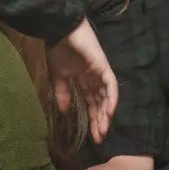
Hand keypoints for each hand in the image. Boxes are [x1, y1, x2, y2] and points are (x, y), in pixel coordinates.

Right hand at [47, 18, 118, 142]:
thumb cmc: (57, 50)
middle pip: (100, 103)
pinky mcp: (103, 66)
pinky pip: (111, 85)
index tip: (92, 136)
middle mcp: (94, 78)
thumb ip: (62, 93)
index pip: (91, 103)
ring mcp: (100, 72)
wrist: (59, 30)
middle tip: (100, 138)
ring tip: (103, 130)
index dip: (92, 119)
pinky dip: (111, 98)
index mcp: (83, 80)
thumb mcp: (57, 76)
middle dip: (100, 121)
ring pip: (107, 97)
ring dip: (106, 114)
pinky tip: (109, 112)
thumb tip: (65, 111)